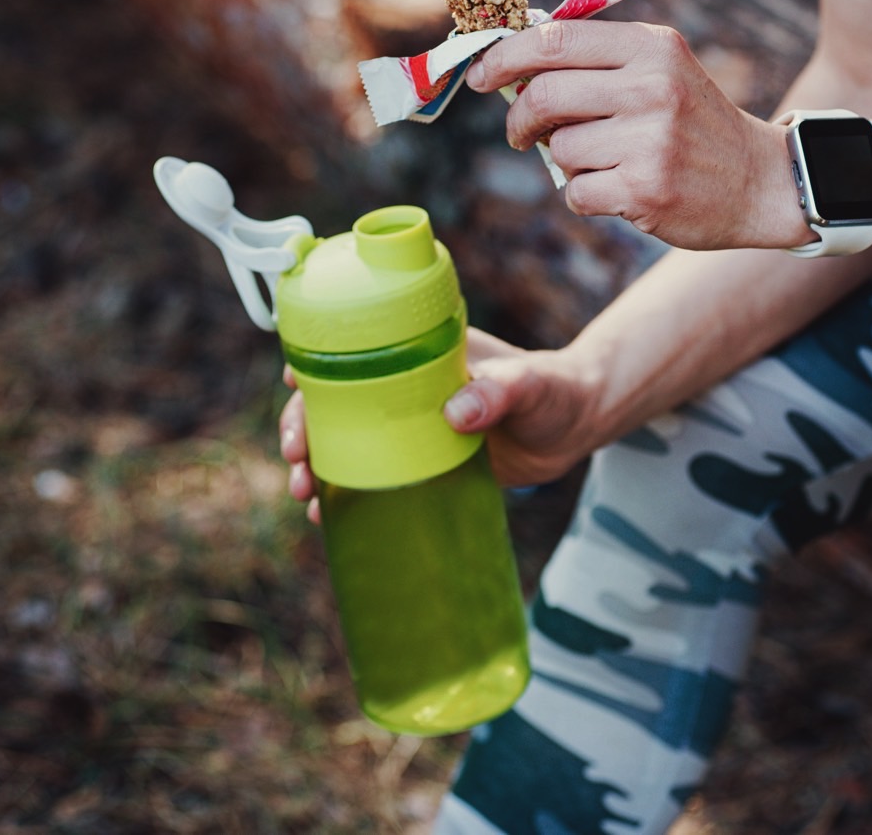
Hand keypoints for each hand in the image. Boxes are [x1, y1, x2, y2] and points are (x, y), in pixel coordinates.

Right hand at [277, 327, 607, 515]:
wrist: (576, 426)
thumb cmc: (553, 389)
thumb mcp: (529, 384)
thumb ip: (499, 392)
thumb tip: (457, 412)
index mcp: (420, 355)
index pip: (355, 351)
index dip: (316, 365)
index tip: (295, 384)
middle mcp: (404, 389)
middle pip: (335, 403)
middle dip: (303, 428)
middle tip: (297, 459)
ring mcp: (409, 429)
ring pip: (345, 444)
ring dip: (316, 466)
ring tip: (306, 496)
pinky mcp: (422, 465)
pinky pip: (373, 479)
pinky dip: (346, 496)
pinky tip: (327, 519)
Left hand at [466, 20, 812, 250]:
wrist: (760, 182)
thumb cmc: (695, 125)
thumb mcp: (662, 70)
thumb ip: (599, 60)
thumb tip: (511, 60)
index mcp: (650, 47)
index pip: (554, 39)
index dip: (504, 57)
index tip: (482, 76)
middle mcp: (651, 87)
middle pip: (544, 94)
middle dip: (519, 119)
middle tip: (522, 134)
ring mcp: (649, 140)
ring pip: (560, 149)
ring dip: (567, 163)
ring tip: (606, 163)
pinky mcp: (645, 189)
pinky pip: (576, 192)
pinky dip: (585, 196)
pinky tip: (621, 191)